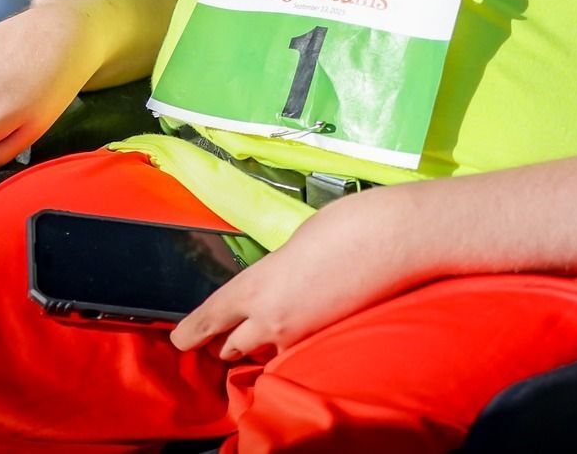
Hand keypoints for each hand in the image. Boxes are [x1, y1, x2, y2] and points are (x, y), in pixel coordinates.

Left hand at [171, 191, 424, 360]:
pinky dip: (293, 344)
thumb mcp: (297, 242)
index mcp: (258, 284)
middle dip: (227, 342)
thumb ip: (277, 269)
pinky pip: (297, 351)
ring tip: (265, 332)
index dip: (191, 331)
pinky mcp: (329, 339)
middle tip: (226, 336)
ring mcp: (302, 334)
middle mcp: (272, 318)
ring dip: (261, 345)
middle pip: (233, 346)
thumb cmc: (348, 224)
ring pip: (266, 352)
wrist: (397, 238)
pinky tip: (303, 328)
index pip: (210, 318)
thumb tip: (278, 280)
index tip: (179, 339)